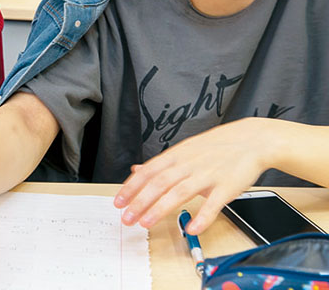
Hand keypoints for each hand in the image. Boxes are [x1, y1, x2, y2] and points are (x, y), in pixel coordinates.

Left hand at [113, 118, 275, 234]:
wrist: (251, 139)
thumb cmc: (216, 147)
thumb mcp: (184, 150)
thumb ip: (161, 164)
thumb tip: (136, 171)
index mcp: (177, 155)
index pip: (149, 171)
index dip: (132, 187)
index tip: (119, 202)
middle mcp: (188, 164)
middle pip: (159, 183)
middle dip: (140, 201)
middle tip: (127, 218)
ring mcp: (207, 174)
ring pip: (180, 192)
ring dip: (161, 209)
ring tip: (146, 223)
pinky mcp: (227, 186)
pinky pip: (213, 204)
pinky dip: (202, 217)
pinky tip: (190, 228)